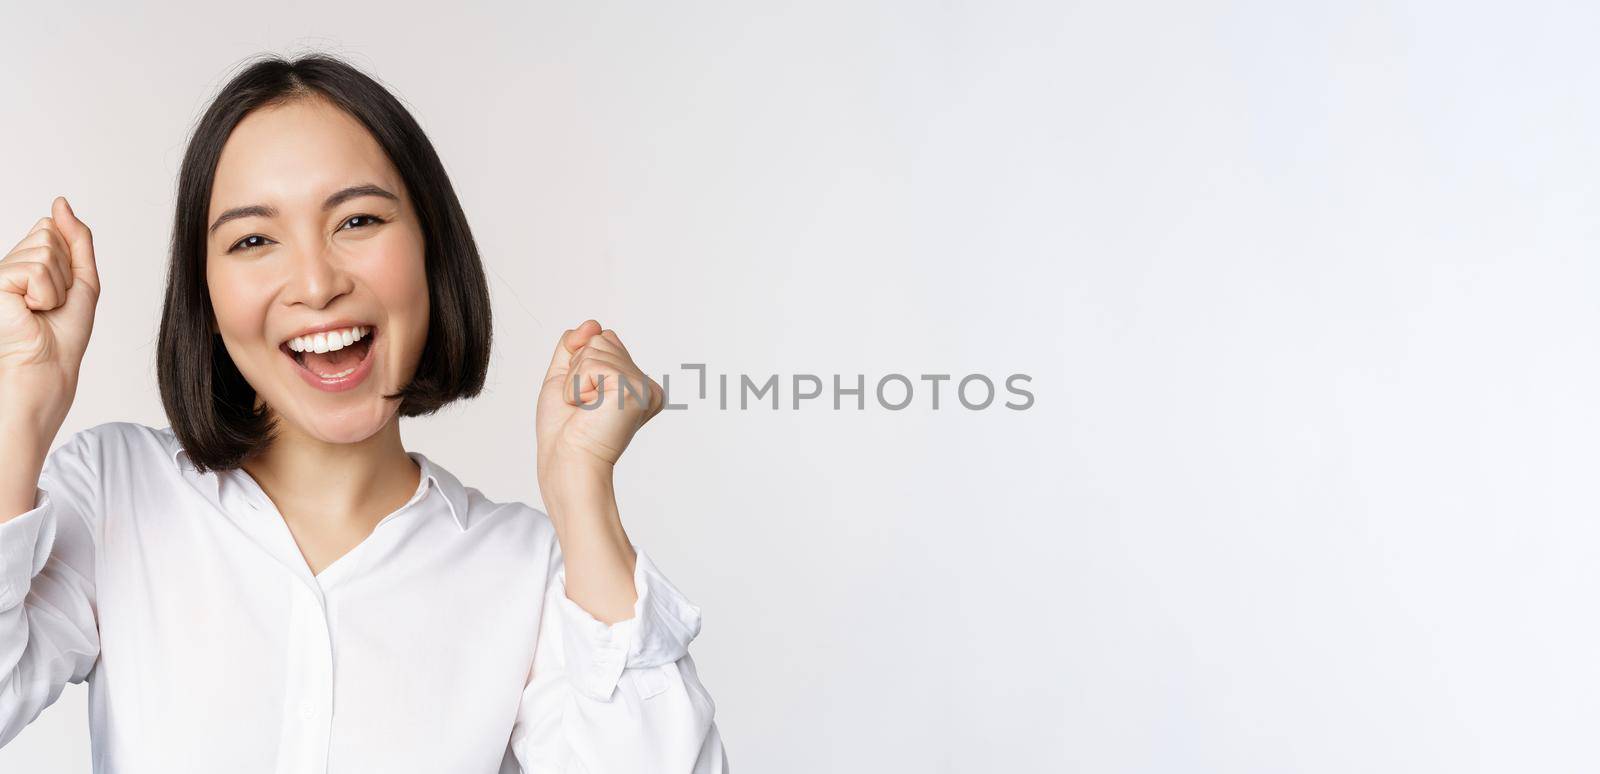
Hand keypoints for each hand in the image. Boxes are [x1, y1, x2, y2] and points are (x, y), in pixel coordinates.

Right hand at [0, 197, 99, 439]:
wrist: (50, 367)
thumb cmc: (63, 333)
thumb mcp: (81, 279)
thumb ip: (76, 238)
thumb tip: (61, 202)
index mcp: (26, 262)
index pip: (52, 229)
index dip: (70, 261)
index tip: (62, 291)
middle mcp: (8, 263)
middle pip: (50, 236)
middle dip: (65, 272)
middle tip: (53, 303)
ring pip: (46, 252)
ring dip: (57, 287)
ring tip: (42, 309)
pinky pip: (36, 270)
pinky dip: (46, 294)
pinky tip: (31, 311)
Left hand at [535, 320, 663, 491]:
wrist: (567, 462)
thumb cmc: (565, 432)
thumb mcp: (564, 378)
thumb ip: (575, 346)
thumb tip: (592, 323)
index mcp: (634, 383)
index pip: (603, 340)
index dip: (580, 363)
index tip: (584, 400)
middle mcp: (646, 384)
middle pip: (601, 339)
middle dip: (578, 370)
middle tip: (584, 406)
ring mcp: (644, 386)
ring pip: (596, 347)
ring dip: (577, 379)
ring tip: (586, 409)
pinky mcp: (635, 389)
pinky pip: (592, 363)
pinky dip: (578, 386)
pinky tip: (590, 410)